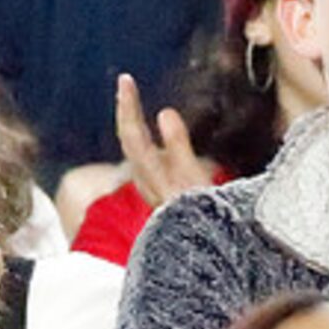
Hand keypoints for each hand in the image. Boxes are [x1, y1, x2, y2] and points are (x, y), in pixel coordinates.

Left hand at [114, 72, 214, 207]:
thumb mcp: (194, 178)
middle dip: (127, 110)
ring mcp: (152, 186)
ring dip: (133, 124)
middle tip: (127, 83)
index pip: (131, 132)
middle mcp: (145, 179)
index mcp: (150, 172)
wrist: (203, 248)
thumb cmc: (201, 216)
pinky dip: (145, 140)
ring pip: (134, 149)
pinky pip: (146, 158)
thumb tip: (164, 113)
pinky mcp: (161, 192)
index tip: (125, 79)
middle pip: (128, 138)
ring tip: (132, 105)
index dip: (128, 105)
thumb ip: (178, 146)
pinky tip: (152, 141)